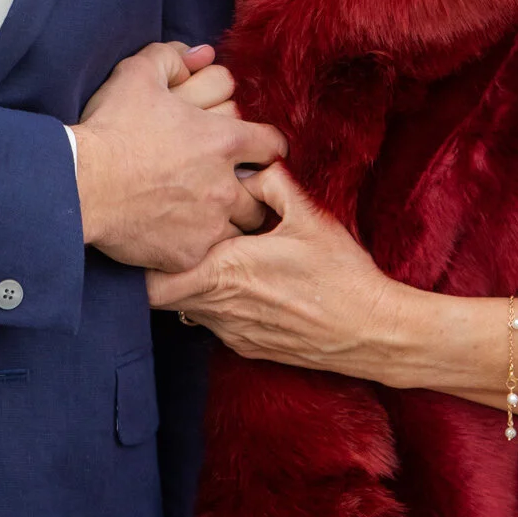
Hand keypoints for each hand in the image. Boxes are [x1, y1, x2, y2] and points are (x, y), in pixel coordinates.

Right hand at [73, 43, 286, 270]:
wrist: (81, 184)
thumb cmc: (111, 128)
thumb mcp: (138, 75)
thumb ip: (173, 57)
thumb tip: (201, 53)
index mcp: (222, 140)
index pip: (272, 145)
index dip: (265, 147)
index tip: (253, 153)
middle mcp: (225, 184)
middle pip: (262, 193)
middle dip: (250, 189)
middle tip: (226, 187)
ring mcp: (209, 223)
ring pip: (241, 229)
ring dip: (229, 221)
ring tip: (206, 216)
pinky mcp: (189, 254)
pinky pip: (208, 255)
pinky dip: (197, 246)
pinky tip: (178, 237)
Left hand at [147, 162, 413, 378]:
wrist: (371, 331)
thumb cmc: (340, 273)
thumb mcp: (309, 214)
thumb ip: (271, 182)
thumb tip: (249, 169)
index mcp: (224, 271)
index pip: (152, 279)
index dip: (145, 258)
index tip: (155, 234)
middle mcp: (219, 308)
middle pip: (160, 297)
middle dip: (164, 268)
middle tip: (177, 241)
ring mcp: (232, 333)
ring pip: (186, 309)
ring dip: (191, 286)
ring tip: (212, 259)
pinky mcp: (247, 347)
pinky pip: (214, 324)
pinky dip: (216, 304)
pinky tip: (242, 285)